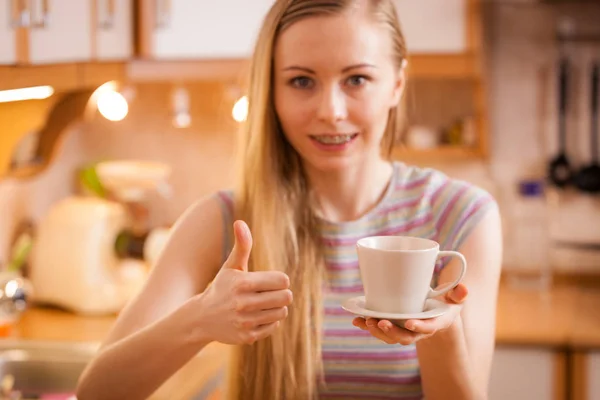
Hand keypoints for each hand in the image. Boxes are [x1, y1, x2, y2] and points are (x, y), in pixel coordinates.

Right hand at [194, 220, 292, 344]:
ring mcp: (245, 322)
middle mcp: (244, 303)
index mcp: (243, 283)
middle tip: (272, 293)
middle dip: (282, 294)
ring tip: (264, 304)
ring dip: (276, 307)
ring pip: (281, 312)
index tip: (272, 281)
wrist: (202, 318)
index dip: (280, 280)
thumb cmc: (222, 287)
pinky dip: (269, 321)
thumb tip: (240, 222)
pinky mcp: (247, 337)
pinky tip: (257, 316)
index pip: (282, 280)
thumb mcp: (231, 266)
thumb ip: (241, 246)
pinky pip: (273, 326)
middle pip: (285, 297)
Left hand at [352, 284, 467, 345]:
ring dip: (377, 331)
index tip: (410, 323)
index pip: (428, 328)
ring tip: (365, 321)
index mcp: (435, 322)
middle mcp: (418, 330)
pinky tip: (356, 320)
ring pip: (390, 337)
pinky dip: (367, 326)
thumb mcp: (455, 297)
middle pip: (405, 337)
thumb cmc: (445, 302)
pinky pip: (380, 330)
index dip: (420, 327)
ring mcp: (404, 330)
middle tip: (381, 322)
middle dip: (392, 332)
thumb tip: (463, 289)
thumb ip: (458, 293)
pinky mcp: (393, 326)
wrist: (435, 311)